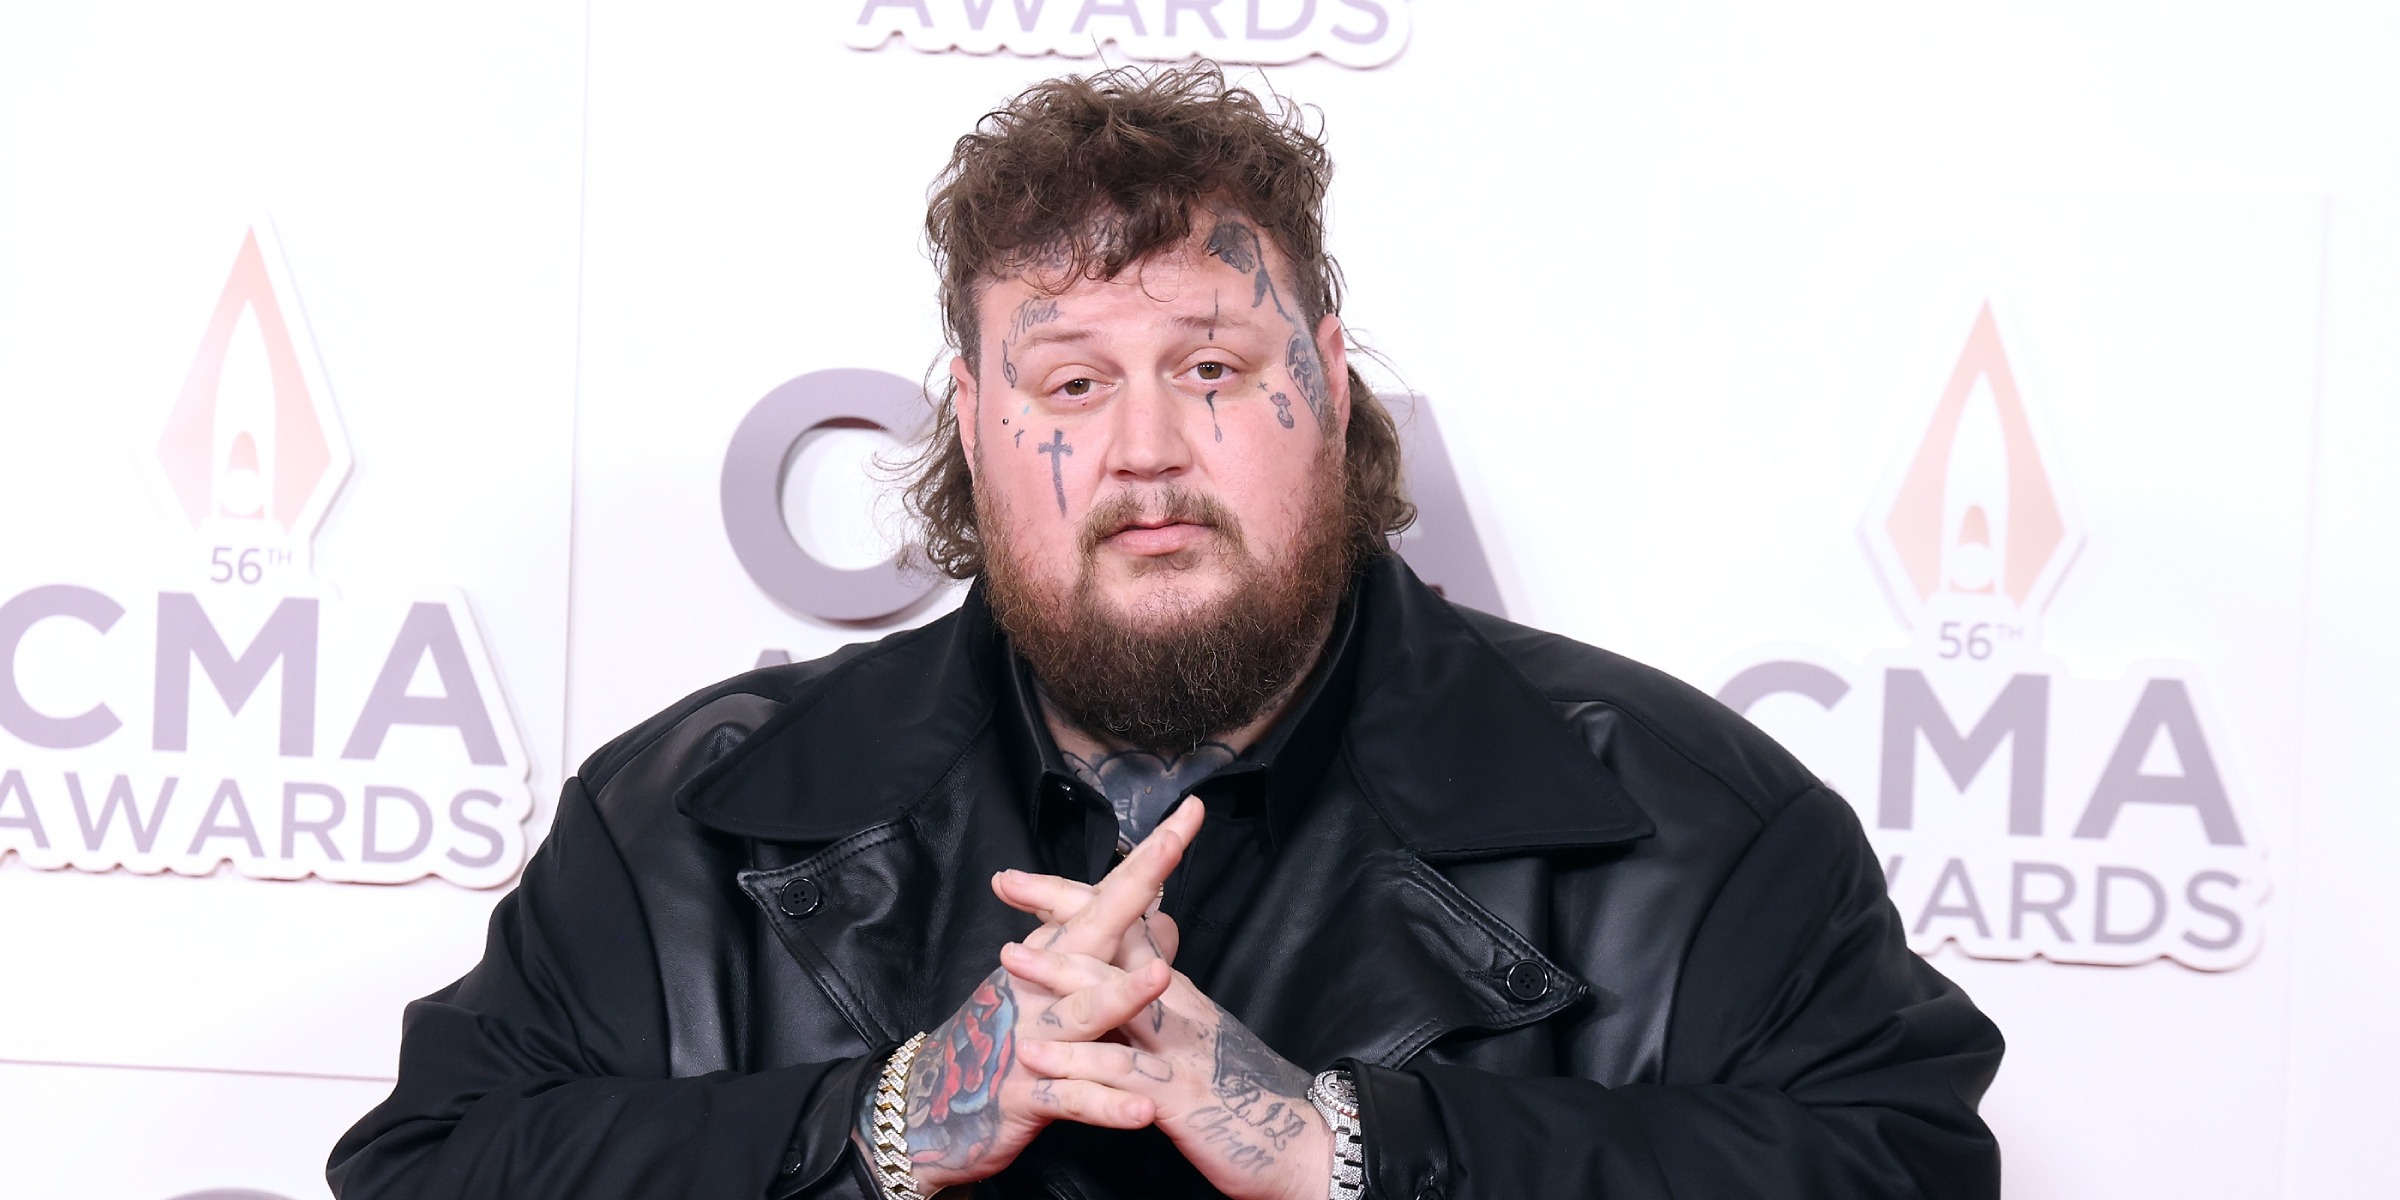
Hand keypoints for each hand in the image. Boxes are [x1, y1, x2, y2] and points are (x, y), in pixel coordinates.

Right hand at [881, 798, 1204, 1192]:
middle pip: (1092, 928)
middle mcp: (1040, 985)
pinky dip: (1106, 1106)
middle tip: (1173, 844)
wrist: (924, 1108)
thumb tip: (1161, 914)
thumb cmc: (1000, 1039)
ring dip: (1119, 993)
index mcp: (1053, 956)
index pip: (1108, 895)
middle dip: (1133, 885)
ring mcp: (1031, 1039)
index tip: (1191, 810)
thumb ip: (1102, 951)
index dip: (1148, 856)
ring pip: (1080, 1012)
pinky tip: (1143, 1113)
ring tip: (1162, 976)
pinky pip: (1071, 1099)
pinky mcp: (1025, 1096)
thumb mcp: (1049, 987)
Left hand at [993, 844, 1332, 1199]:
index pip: (1125, 924)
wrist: (1301, 1144)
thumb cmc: (1243, 1094)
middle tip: (1007, 882)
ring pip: (1117, 996)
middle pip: (1118, 940)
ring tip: (1013, 958)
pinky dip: (1079, 1061)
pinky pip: (1121, 1073)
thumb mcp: (1197, 1036)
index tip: (1018, 880)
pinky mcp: (1177, 1095)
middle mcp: (1176, 1006)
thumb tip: (1136, 967)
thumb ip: (1160, 1002)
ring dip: (1064, 973)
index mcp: (1176, 992)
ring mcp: (1177, 1047)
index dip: (1075, 897)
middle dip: (1064, 908)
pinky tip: (1038, 1056)